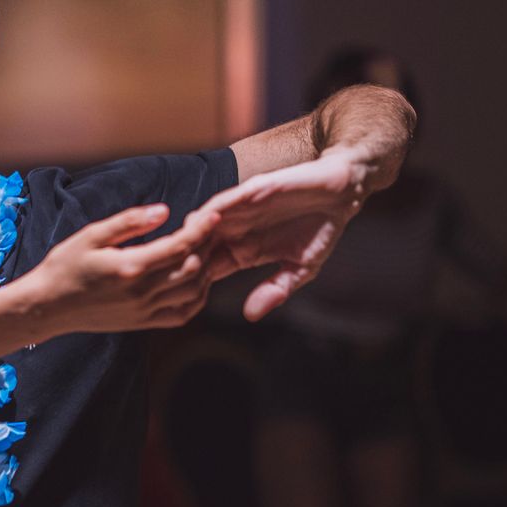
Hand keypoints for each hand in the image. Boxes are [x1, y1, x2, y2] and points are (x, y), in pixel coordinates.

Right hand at [26, 202, 219, 334]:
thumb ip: (130, 222)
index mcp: (130, 266)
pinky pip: (182, 314)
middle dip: (206, 246)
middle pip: (193, 268)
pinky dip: (197, 298)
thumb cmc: (65, 266)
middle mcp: (142, 292)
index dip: (201, 229)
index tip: (211, 215)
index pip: (179, 246)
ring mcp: (144, 311)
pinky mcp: (143, 323)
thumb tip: (164, 211)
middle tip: (206, 229)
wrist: (48, 306)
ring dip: (205, 271)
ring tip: (203, 252)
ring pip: (193, 292)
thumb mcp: (92, 235)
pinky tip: (195, 281)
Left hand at [193, 149, 372, 320]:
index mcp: (242, 252)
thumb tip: (250, 316)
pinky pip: (226, 200)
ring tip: (176, 250)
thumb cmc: (320, 230)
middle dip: (183, 261)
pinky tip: (199, 221)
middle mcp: (235, 230)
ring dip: (190, 235)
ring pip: (204, 223)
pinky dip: (211, 210)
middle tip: (164, 275)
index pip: (208, 270)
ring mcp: (241, 210)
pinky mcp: (252, 191)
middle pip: (198, 247)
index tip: (177, 299)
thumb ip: (275, 289)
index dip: (193, 284)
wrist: (341, 192)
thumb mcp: (300, 269)